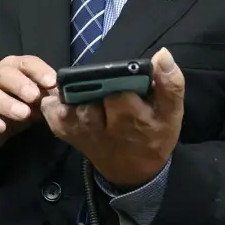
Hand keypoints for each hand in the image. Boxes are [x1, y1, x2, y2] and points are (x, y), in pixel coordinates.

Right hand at [0, 55, 56, 153]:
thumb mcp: (33, 101)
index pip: (25, 62)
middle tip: (34, 97)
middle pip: (4, 74)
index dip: (39, 71)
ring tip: (23, 114)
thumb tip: (61, 98)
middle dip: (20, 84)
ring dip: (7, 103)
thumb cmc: (15, 107)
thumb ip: (45, 96)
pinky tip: (1, 127)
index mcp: (12, 68)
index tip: (52, 82)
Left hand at [39, 47, 185, 188]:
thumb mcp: (171, 112)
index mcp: (132, 118)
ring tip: (81, 87)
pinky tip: (63, 97)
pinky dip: (54, 105)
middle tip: (102, 83)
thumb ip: (170, 83)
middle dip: (93, 85)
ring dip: (72, 95)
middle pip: (90, 97)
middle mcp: (104, 127)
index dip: (118, 79)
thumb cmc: (154, 134)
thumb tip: (162, 54)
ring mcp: (83, 132)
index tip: (123, 78)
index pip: (118, 92)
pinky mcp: (68, 134)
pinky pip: (54, 116)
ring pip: (71, 106)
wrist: (134, 170)